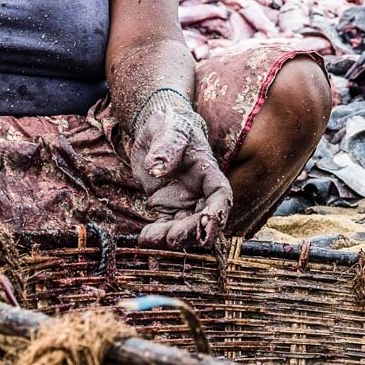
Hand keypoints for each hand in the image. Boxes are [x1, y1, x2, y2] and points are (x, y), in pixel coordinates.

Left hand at [128, 91, 232, 246]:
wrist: (158, 131)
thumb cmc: (171, 126)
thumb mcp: (170, 130)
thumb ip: (167, 147)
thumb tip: (156, 169)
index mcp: (208, 173)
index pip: (220, 196)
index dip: (217, 213)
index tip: (206, 225)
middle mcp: (200, 192)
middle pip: (202, 219)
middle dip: (190, 232)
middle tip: (172, 239)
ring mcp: (184, 202)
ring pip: (183, 228)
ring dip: (171, 238)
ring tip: (149, 239)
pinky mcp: (167, 207)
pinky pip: (165, 226)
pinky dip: (156, 235)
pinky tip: (143, 238)